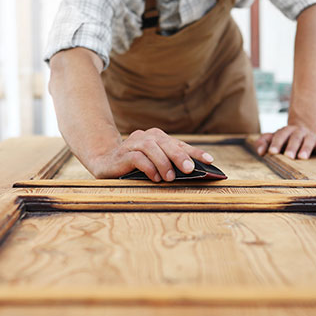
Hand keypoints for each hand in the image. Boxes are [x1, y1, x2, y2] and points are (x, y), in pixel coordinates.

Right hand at [87, 128, 214, 180]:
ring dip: (163, 162)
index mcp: (157, 138)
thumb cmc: (135, 166)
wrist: (105, 163)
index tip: (210, 161)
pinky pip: (137, 157)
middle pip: (166, 143)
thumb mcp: (155, 165)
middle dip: (180, 155)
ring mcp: (132, 144)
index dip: (195, 151)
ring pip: (151, 147)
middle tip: (189, 169)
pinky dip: (148, 167)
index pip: (180, 143)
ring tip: (170, 178)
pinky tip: (154, 178)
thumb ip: (170, 165)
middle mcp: (146, 137)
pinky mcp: (122, 154)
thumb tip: (193, 173)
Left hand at [255, 125, 315, 159]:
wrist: (303, 127)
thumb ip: (263, 142)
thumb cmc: (284, 137)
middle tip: (288, 156)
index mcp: (286, 131)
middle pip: (295, 138)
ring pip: (309, 141)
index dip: (276, 143)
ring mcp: (310, 136)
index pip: (280, 136)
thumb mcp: (273, 137)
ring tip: (303, 158)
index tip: (272, 152)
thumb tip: (259, 152)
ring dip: (306, 148)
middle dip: (291, 147)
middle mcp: (298, 132)